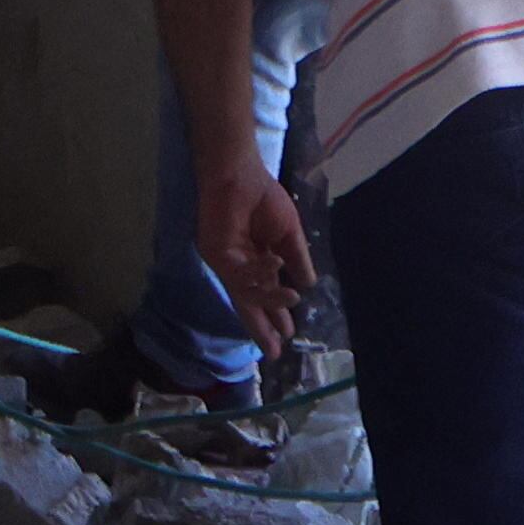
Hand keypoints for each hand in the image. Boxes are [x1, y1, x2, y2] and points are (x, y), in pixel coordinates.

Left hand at [195, 159, 315, 354]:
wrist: (242, 173)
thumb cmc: (263, 198)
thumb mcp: (288, 235)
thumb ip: (296, 260)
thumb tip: (308, 286)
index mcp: (255, 262)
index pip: (265, 295)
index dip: (275, 316)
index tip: (288, 337)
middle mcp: (238, 266)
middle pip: (249, 303)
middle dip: (262, 327)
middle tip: (274, 351)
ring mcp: (225, 261)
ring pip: (246, 292)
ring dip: (270, 299)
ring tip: (291, 298)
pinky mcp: (215, 252)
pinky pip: (240, 273)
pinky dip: (260, 271)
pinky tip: (275, 262)